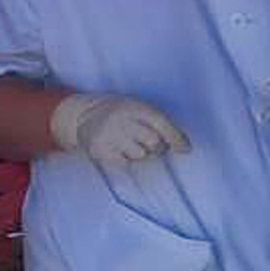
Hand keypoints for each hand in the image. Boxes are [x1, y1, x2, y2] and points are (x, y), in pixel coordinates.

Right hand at [50, 92, 188, 163]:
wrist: (84, 115)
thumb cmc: (121, 114)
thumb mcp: (139, 109)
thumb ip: (161, 123)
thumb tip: (185, 147)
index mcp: (135, 107)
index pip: (161, 124)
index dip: (175, 138)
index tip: (185, 149)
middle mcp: (122, 120)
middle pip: (154, 144)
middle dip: (157, 148)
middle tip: (149, 143)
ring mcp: (109, 135)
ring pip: (140, 155)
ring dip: (140, 154)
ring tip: (129, 143)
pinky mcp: (100, 150)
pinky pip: (125, 163)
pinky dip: (126, 159)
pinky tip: (118, 149)